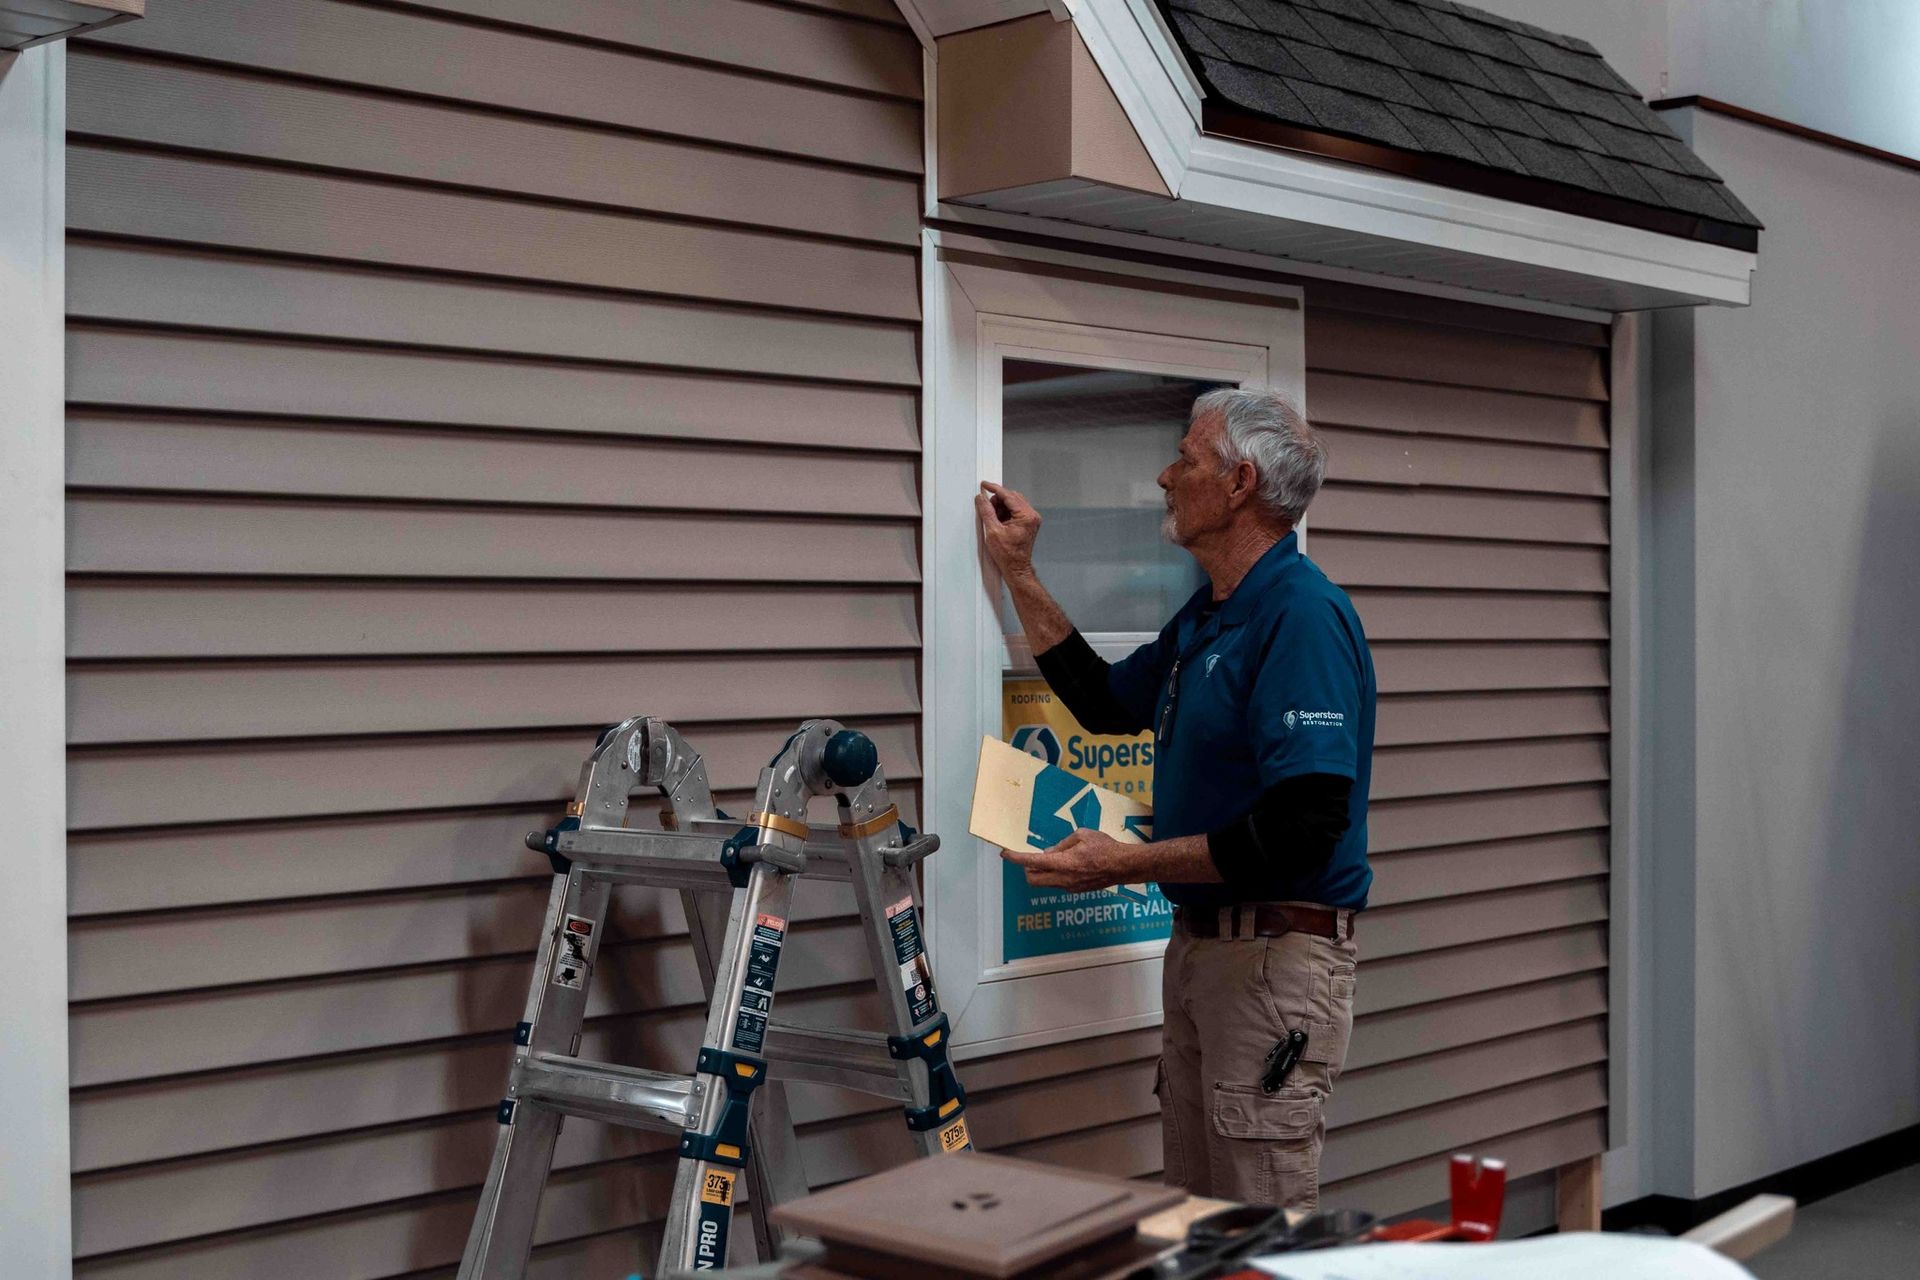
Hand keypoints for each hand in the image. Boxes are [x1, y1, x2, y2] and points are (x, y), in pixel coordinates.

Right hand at [975, 481, 1041, 579]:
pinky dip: (1005, 512)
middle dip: (997, 500)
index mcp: (1026, 516)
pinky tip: (998, 521)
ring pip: (1013, 503)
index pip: (1009, 496)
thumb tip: (981, 498)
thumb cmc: (1008, 555)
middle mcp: (1032, 516)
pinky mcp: (1027, 523)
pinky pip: (1015, 511)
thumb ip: (987, 511)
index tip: (985, 485)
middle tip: (986, 507)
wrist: (1015, 568)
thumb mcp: (993, 531)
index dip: (995, 489)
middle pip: (1012, 497)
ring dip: (1001, 507)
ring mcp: (1031, 519)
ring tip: (992, 518)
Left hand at [1002, 829, 1138, 892]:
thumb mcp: (1082, 835)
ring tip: (1052, 858)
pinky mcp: (1076, 890)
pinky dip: (1053, 876)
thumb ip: (1062, 844)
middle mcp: (1064, 879)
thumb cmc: (1105, 847)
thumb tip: (1048, 852)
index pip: (1032, 862)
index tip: (1005, 853)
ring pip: (1044, 884)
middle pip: (1032, 880)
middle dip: (1026, 869)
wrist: (1124, 866)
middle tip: (1030, 858)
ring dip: (1041, 873)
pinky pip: (1057, 885)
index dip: (1015, 858)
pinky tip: (1065, 865)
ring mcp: (1070, 887)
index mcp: (1063, 862)